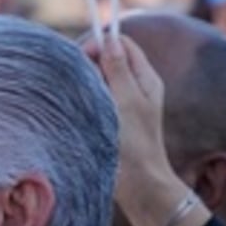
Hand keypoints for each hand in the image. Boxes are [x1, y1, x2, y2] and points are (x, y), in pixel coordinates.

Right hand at [87, 35, 210, 225]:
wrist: (141, 185)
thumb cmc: (136, 143)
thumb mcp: (127, 100)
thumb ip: (118, 68)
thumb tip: (109, 39)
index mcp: (146, 78)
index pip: (122, 44)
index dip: (102, 44)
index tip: (83, 56)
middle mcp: (137, 87)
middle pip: (111, 58)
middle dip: (92, 61)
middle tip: (79, 78)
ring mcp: (126, 103)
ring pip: (102, 77)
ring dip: (89, 80)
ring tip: (80, 95)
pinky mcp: (114, 118)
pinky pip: (99, 96)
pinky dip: (88, 96)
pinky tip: (81, 108)